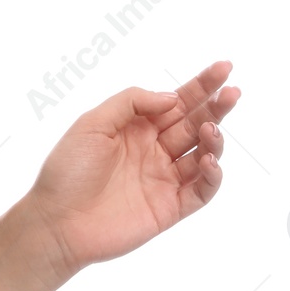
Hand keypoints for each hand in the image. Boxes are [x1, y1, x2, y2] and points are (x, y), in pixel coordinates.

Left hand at [23, 60, 240, 276]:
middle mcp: (154, 150)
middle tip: (233, 93)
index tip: (224, 68)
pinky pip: (202, 190)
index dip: (201, 85)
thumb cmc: (67, 171)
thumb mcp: (92, 124)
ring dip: (214, 139)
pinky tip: (208, 160)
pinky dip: (212, 176)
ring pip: (203, 154)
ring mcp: (164, 179)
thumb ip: (130, 104)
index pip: (176, 102)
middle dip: (216, 107)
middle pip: (195, 123)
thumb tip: (171, 98)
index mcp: (136, 128)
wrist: (57, 222)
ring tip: (210, 129)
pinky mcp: (170, 207)